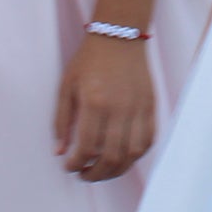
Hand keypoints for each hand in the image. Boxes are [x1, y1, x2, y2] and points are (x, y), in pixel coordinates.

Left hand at [53, 32, 158, 181]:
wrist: (118, 36)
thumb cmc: (89, 60)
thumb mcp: (66, 87)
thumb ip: (61, 121)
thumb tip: (60, 152)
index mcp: (94, 103)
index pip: (86, 148)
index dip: (75, 165)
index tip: (69, 167)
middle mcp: (119, 108)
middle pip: (111, 157)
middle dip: (95, 174)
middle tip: (84, 175)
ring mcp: (138, 108)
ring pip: (132, 154)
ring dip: (117, 170)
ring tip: (103, 170)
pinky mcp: (151, 106)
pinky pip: (148, 140)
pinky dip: (136, 155)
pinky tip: (123, 156)